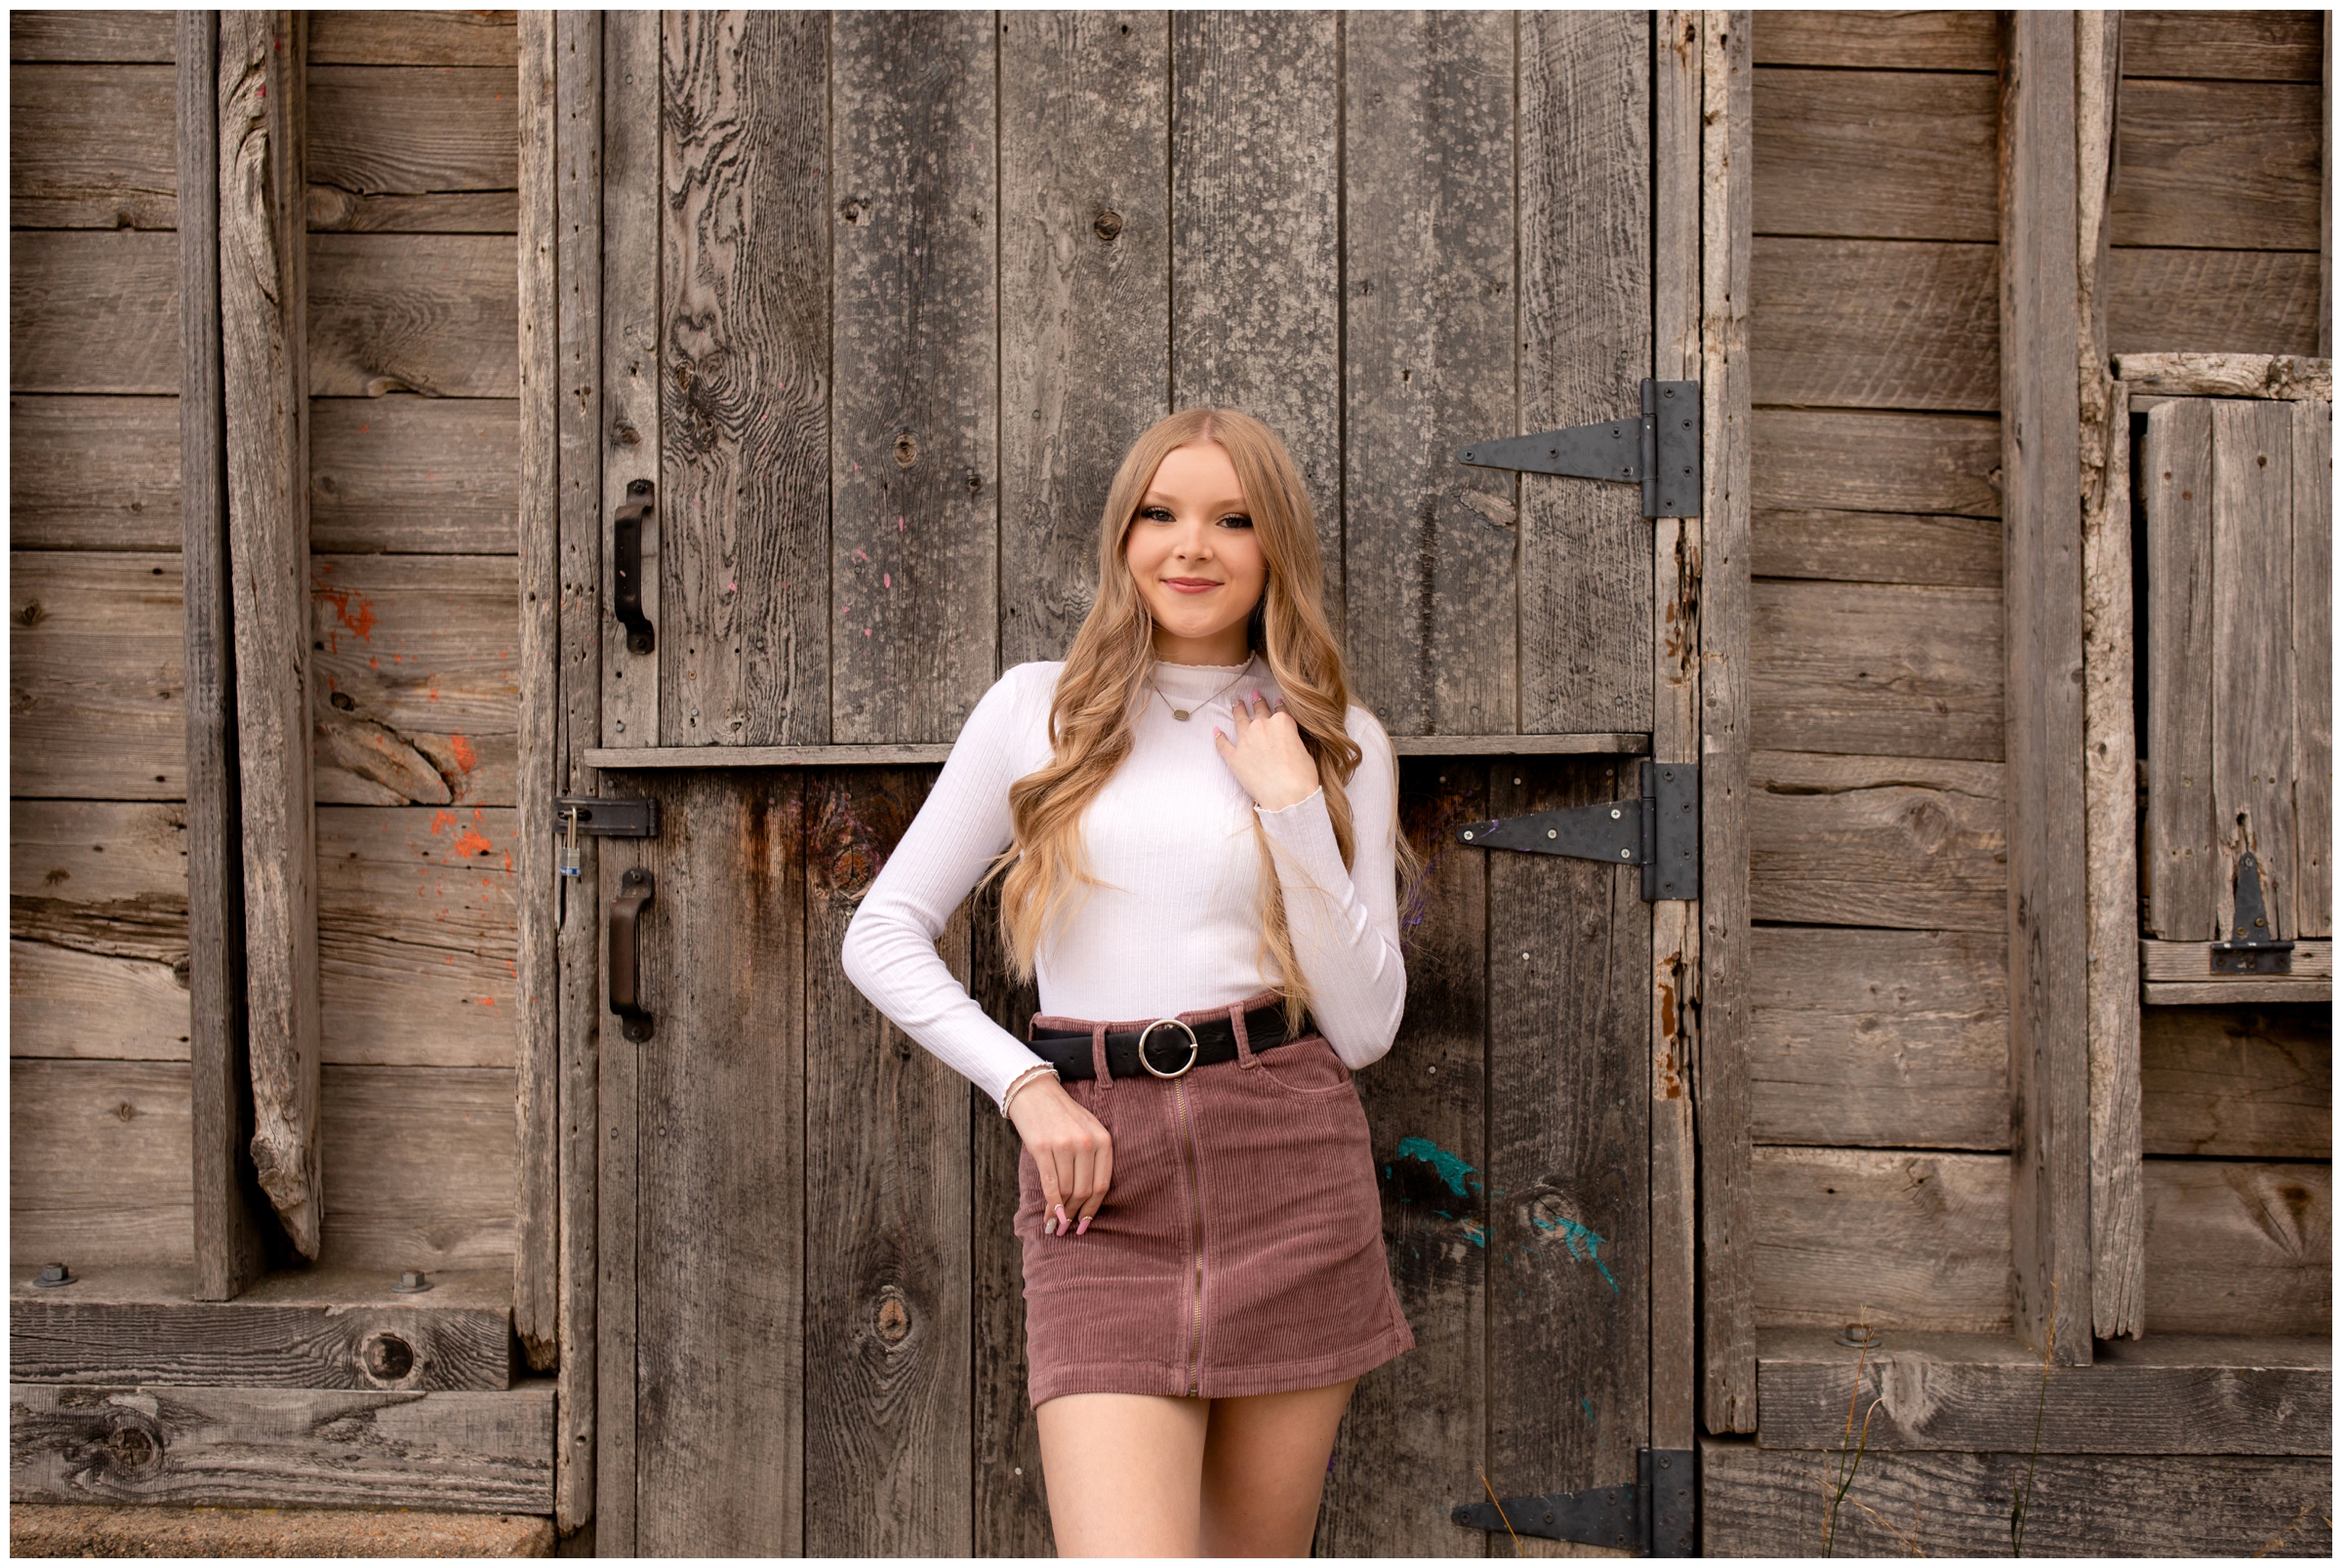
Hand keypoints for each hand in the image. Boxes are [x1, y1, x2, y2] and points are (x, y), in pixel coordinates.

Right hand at [1006, 1074, 1112, 1237]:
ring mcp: (1065, 1144)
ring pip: (1066, 1190)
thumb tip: (1085, 1200)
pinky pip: (1050, 1183)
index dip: (1092, 1210)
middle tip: (1066, 1229)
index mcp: (1103, 1140)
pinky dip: (1050, 1204)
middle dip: (1074, 1215)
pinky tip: (1048, 1215)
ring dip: (1060, 1213)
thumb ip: (1092, 1161)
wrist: (1034, 1091)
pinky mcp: (1043, 1147)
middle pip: (1084, 1191)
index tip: (1084, 1225)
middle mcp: (1087, 1143)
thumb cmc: (1061, 1115)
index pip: (1102, 1185)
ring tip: (1053, 1225)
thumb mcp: (1086, 1131)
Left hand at [1213, 691, 1320, 812]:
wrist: (1288, 796)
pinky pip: (1223, 744)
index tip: (1276, 702)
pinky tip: (1216, 731)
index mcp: (1282, 723)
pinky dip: (1219, 737)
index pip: (1280, 710)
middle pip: (1259, 710)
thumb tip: (1287, 740)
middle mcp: (1262, 726)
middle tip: (1254, 694)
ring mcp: (1246, 740)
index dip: (1278, 705)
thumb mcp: (1304, 750)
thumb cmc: (1302, 777)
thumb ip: (1292, 739)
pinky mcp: (1234, 757)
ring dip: (1238, 710)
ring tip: (1236, 703)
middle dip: (1257, 701)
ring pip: (1239, 719)